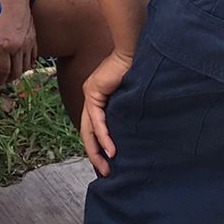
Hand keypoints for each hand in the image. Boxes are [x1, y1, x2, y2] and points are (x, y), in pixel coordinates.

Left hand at [0, 0, 35, 88]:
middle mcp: (18, 47)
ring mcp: (28, 42)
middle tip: (0, 81)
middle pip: (16, 73)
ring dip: (17, 73)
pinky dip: (27, 63)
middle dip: (7, 80)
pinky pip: (33, 57)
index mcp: (4, 46)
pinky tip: (20, 62)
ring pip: (26, 67)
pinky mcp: (34, 37)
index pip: (3, 73)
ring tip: (9, 73)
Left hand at [80, 50, 134, 176]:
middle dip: (95, 155)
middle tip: (105, 172)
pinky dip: (104, 137)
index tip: (109, 163)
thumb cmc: (136, 70)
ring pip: (89, 130)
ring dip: (98, 150)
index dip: (99, 147)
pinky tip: (111, 150)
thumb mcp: (129, 97)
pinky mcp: (93, 93)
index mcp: (98, 99)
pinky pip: (97, 121)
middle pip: (88, 133)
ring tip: (107, 166)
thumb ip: (126, 111)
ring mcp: (90, 95)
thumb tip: (135, 130)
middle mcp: (91, 98)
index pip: (94, 129)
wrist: (132, 51)